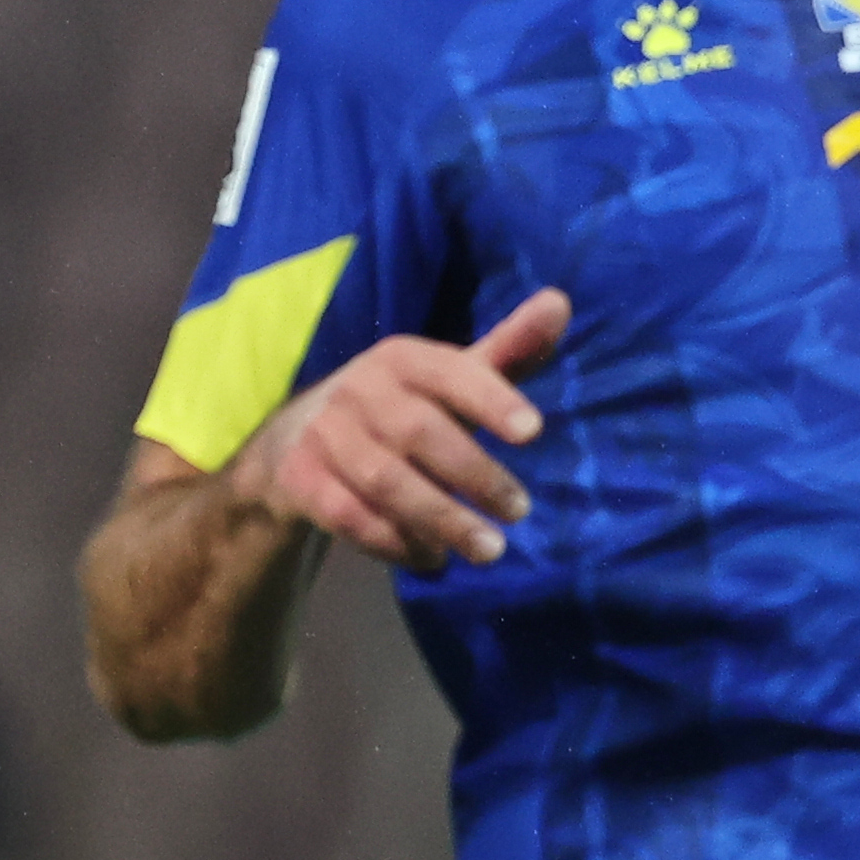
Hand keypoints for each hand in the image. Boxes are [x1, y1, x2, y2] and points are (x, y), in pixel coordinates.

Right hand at [227, 288, 566, 573]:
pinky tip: (432, 558)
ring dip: (440, 519)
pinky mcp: (300, 479)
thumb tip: (560, 301)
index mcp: (402, 358)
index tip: (534, 432)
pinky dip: (393, 541)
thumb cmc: (405, 404)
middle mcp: (359, 389)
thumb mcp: (453, 376)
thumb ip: (508, 349)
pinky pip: (348, 516)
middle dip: (475, 475)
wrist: (299, 438)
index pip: (451, 372)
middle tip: (520, 510)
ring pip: (385, 481)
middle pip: (420, 433)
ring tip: (490, 549)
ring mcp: (324, 435)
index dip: (492, 399)